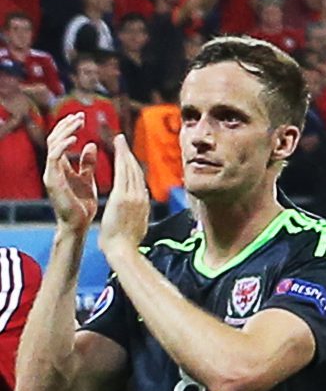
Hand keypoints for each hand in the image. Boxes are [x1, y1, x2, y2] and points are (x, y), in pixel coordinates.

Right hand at [43, 113, 100, 233]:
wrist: (79, 224)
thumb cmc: (83, 204)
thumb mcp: (87, 179)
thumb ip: (86, 163)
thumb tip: (91, 144)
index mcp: (61, 167)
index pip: (60, 141)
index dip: (69, 128)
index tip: (83, 118)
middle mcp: (52, 168)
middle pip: (54, 139)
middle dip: (66, 126)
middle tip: (80, 116)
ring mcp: (50, 173)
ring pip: (52, 145)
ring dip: (65, 131)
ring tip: (78, 122)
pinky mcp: (52, 180)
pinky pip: (54, 158)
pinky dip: (63, 146)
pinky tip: (74, 139)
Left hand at [97, 136, 150, 260]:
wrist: (123, 250)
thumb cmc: (125, 243)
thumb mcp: (136, 227)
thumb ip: (137, 215)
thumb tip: (138, 212)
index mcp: (142, 205)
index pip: (138, 180)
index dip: (132, 166)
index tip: (127, 157)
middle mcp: (141, 197)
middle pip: (136, 171)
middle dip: (129, 154)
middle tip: (122, 140)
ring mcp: (133, 196)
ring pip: (131, 169)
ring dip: (125, 152)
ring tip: (120, 140)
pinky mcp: (123, 197)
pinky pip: (123, 173)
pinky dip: (122, 159)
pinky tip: (118, 149)